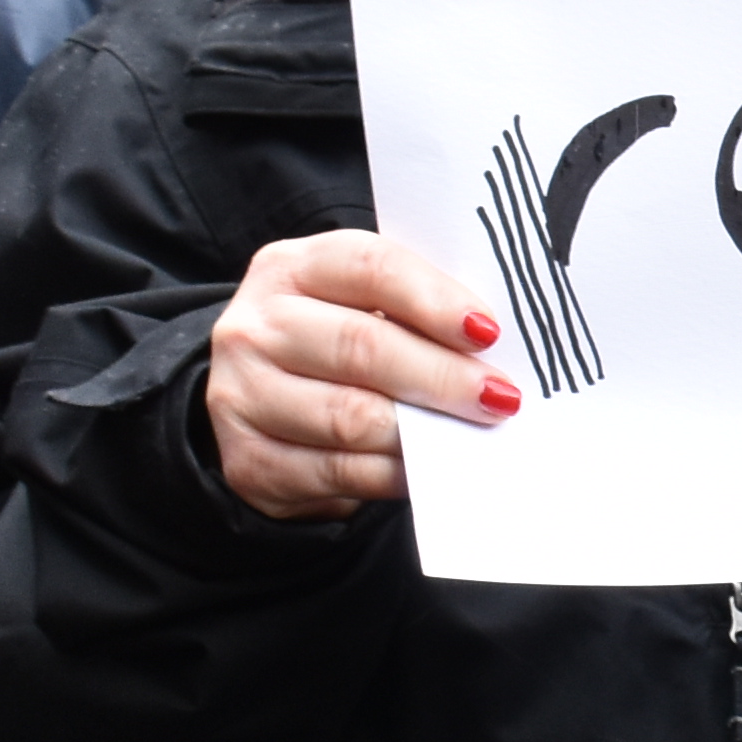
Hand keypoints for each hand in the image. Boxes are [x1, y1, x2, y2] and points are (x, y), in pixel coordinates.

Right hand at [203, 231, 519, 521]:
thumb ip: (411, 312)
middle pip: (359, 346)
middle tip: (499, 396)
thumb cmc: (329, 344)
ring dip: (422, 431)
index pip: (368, 268)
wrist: (255, 403)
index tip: (488, 331)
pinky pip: (338, 472)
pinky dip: (393, 473)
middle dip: (441, 375)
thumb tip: (488, 345)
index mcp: (289, 268)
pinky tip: (428, 468)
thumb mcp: (356, 305)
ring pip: (349, 417)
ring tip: (470, 434)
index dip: (433, 300)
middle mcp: (254, 328)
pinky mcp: (249, 463)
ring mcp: (242, 397)